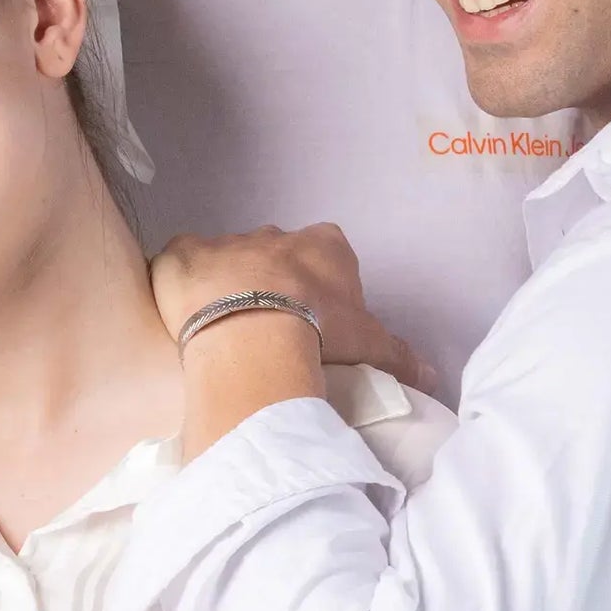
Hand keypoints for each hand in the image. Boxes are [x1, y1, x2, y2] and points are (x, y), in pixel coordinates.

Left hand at [151, 225, 431, 389]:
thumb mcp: (369, 344)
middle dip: (271, 284)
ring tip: (226, 332)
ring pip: (227, 262)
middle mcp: (274, 234)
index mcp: (323, 245)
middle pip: (275, 257)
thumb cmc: (318, 329)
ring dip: (226, 288)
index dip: (321, 289)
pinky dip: (182, 287)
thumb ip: (399, 355)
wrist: (251, 329)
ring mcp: (225, 240)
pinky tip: (185, 318)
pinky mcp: (181, 252)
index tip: (315, 321)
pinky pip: (180, 265)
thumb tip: (429, 376)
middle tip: (268, 330)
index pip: (327, 257)